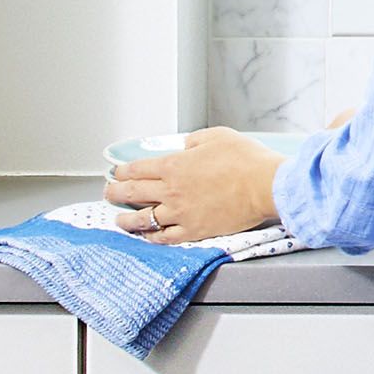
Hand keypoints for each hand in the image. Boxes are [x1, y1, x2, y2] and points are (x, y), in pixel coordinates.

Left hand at [106, 129, 286, 244]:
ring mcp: (181, 213)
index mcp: (174, 166)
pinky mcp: (194, 231)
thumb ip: (194, 141)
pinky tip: (147, 236)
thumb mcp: (217, 136)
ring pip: (143, 218)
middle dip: (116, 192)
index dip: (122, 171)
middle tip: (108, 193)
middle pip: (134, 192)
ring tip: (119, 219)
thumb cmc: (246, 160)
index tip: (116, 173)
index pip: (137, 169)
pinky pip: (165, 237)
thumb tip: (185, 146)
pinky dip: (152, 237)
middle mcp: (172, 191)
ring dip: (126, 218)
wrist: (265, 186)